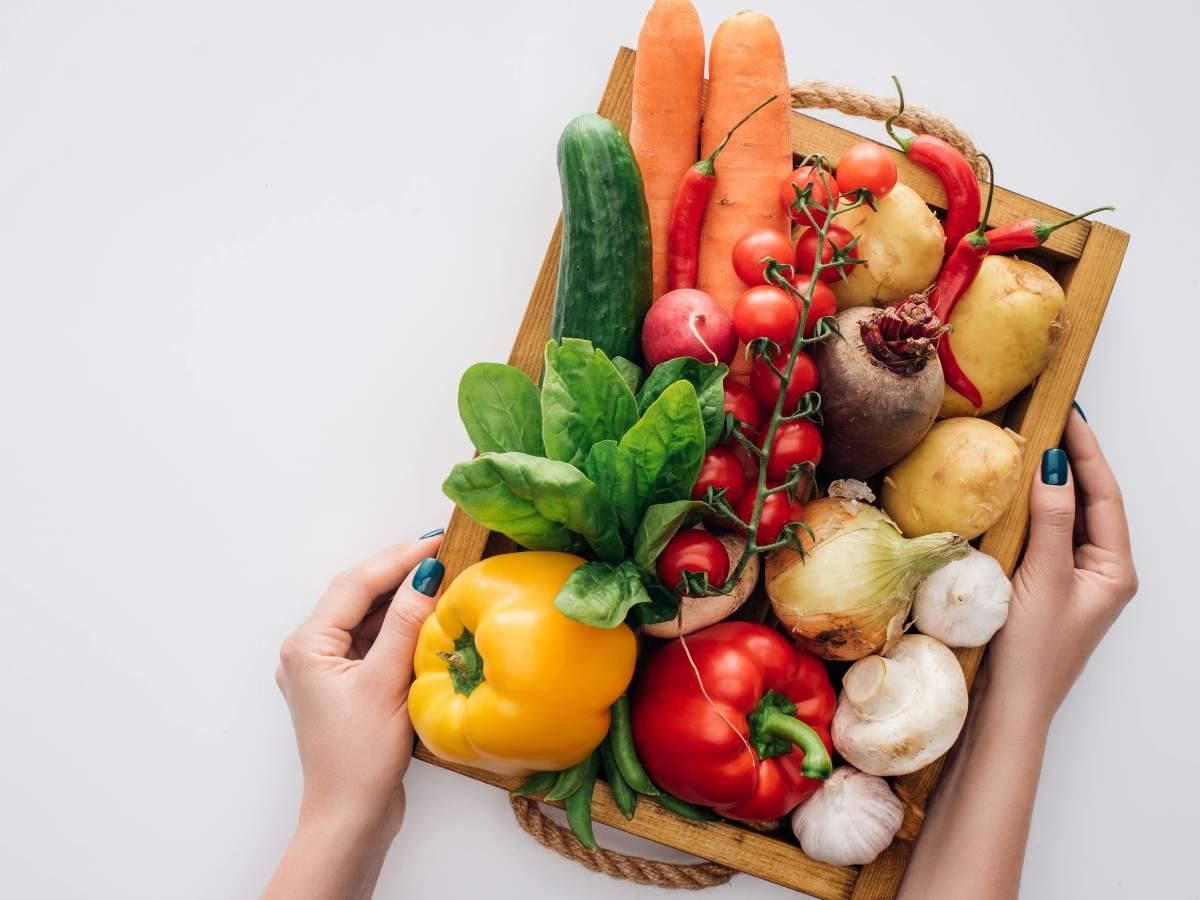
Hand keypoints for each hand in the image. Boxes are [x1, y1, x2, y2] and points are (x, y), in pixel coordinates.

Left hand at [275, 534, 444, 838]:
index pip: (356, 584)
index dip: (398, 558)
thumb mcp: (387, 682)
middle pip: (357, 594)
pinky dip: (397, 625)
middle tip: (443, 550)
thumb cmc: (360, 758)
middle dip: (399, 571)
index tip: (438, 541)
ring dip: (400, 597)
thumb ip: (406, 623)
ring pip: (364, 616)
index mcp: (307, 646)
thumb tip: (425, 573)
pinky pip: (370, 640)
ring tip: (441, 575)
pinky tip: (425, 616)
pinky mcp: (343, 685)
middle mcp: (308, 651)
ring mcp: (324, 669)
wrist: (349, 816)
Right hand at [988, 410, 1137, 721]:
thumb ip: (1049, 521)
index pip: (1105, 496)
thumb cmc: (1032, 652)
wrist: (1008, 707)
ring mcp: (1071, 579)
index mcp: (1114, 570)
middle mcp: (1099, 571)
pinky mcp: (1043, 587)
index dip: (1087, 453)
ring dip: (1050, 483)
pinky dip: (1030, 509)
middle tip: (1049, 420)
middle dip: (1071, 461)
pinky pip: (1043, 535)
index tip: (1068, 415)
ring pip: (1066, 517)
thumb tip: (1053, 467)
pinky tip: (1012, 493)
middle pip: (1090, 503)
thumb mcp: (1044, 579)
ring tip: (1030, 445)